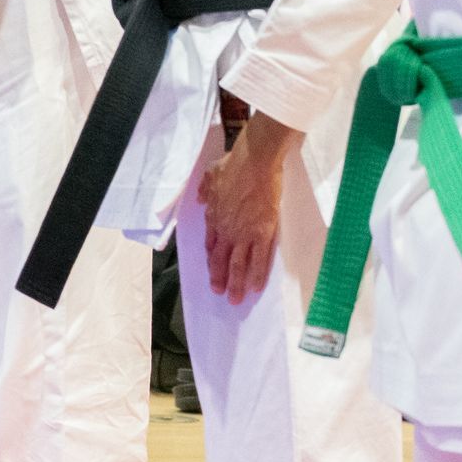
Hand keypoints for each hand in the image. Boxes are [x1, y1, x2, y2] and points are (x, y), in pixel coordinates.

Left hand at [195, 113, 298, 303]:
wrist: (255, 161)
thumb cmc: (234, 165)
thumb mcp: (211, 175)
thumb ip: (204, 189)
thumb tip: (199, 197)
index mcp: (214, 217)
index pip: (211, 244)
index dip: (212, 259)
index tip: (213, 270)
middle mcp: (226, 229)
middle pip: (221, 259)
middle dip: (219, 278)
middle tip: (219, 294)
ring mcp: (244, 233)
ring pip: (238, 264)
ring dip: (236, 284)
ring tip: (235, 300)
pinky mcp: (262, 232)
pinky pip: (259, 258)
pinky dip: (257, 274)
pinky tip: (255, 288)